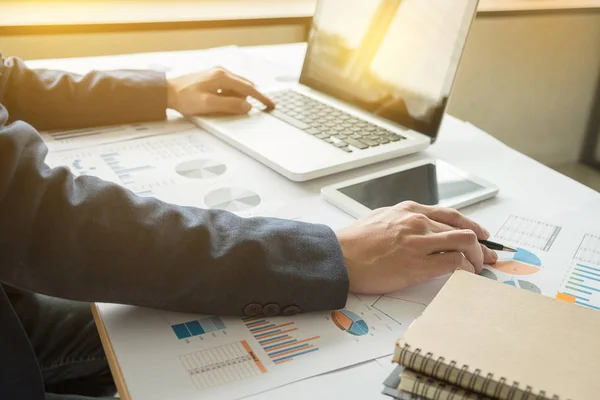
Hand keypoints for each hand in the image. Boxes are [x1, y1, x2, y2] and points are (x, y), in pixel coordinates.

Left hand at [166, 67, 274, 115]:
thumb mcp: (208, 105)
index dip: (261, 98)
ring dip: (233, 99)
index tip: (271, 105)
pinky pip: (228, 88)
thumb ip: (229, 105)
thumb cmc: (184, 98)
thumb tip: (247, 107)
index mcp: (222, 77)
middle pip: (243, 87)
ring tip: (215, 106)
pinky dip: (227, 97)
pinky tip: (215, 102)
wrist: (166, 92)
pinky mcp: (212, 78)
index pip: (248, 88)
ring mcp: (217, 74)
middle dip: (243, 100)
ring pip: (235, 88)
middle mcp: (221, 72)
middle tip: (231, 110)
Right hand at [334, 201, 497, 293]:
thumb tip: (417, 231)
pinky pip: (454, 263)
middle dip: (483, 245)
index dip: (472, 226)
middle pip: (464, 229)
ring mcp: (420, 242)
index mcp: (409, 210)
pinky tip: (465, 275)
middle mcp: (418, 222)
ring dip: (478, 258)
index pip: (451, 215)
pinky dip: (465, 269)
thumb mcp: (380, 218)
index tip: (481, 236)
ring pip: (465, 243)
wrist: (340, 256)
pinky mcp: (418, 264)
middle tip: (489, 257)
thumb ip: (402, 221)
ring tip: (478, 269)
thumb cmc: (354, 242)